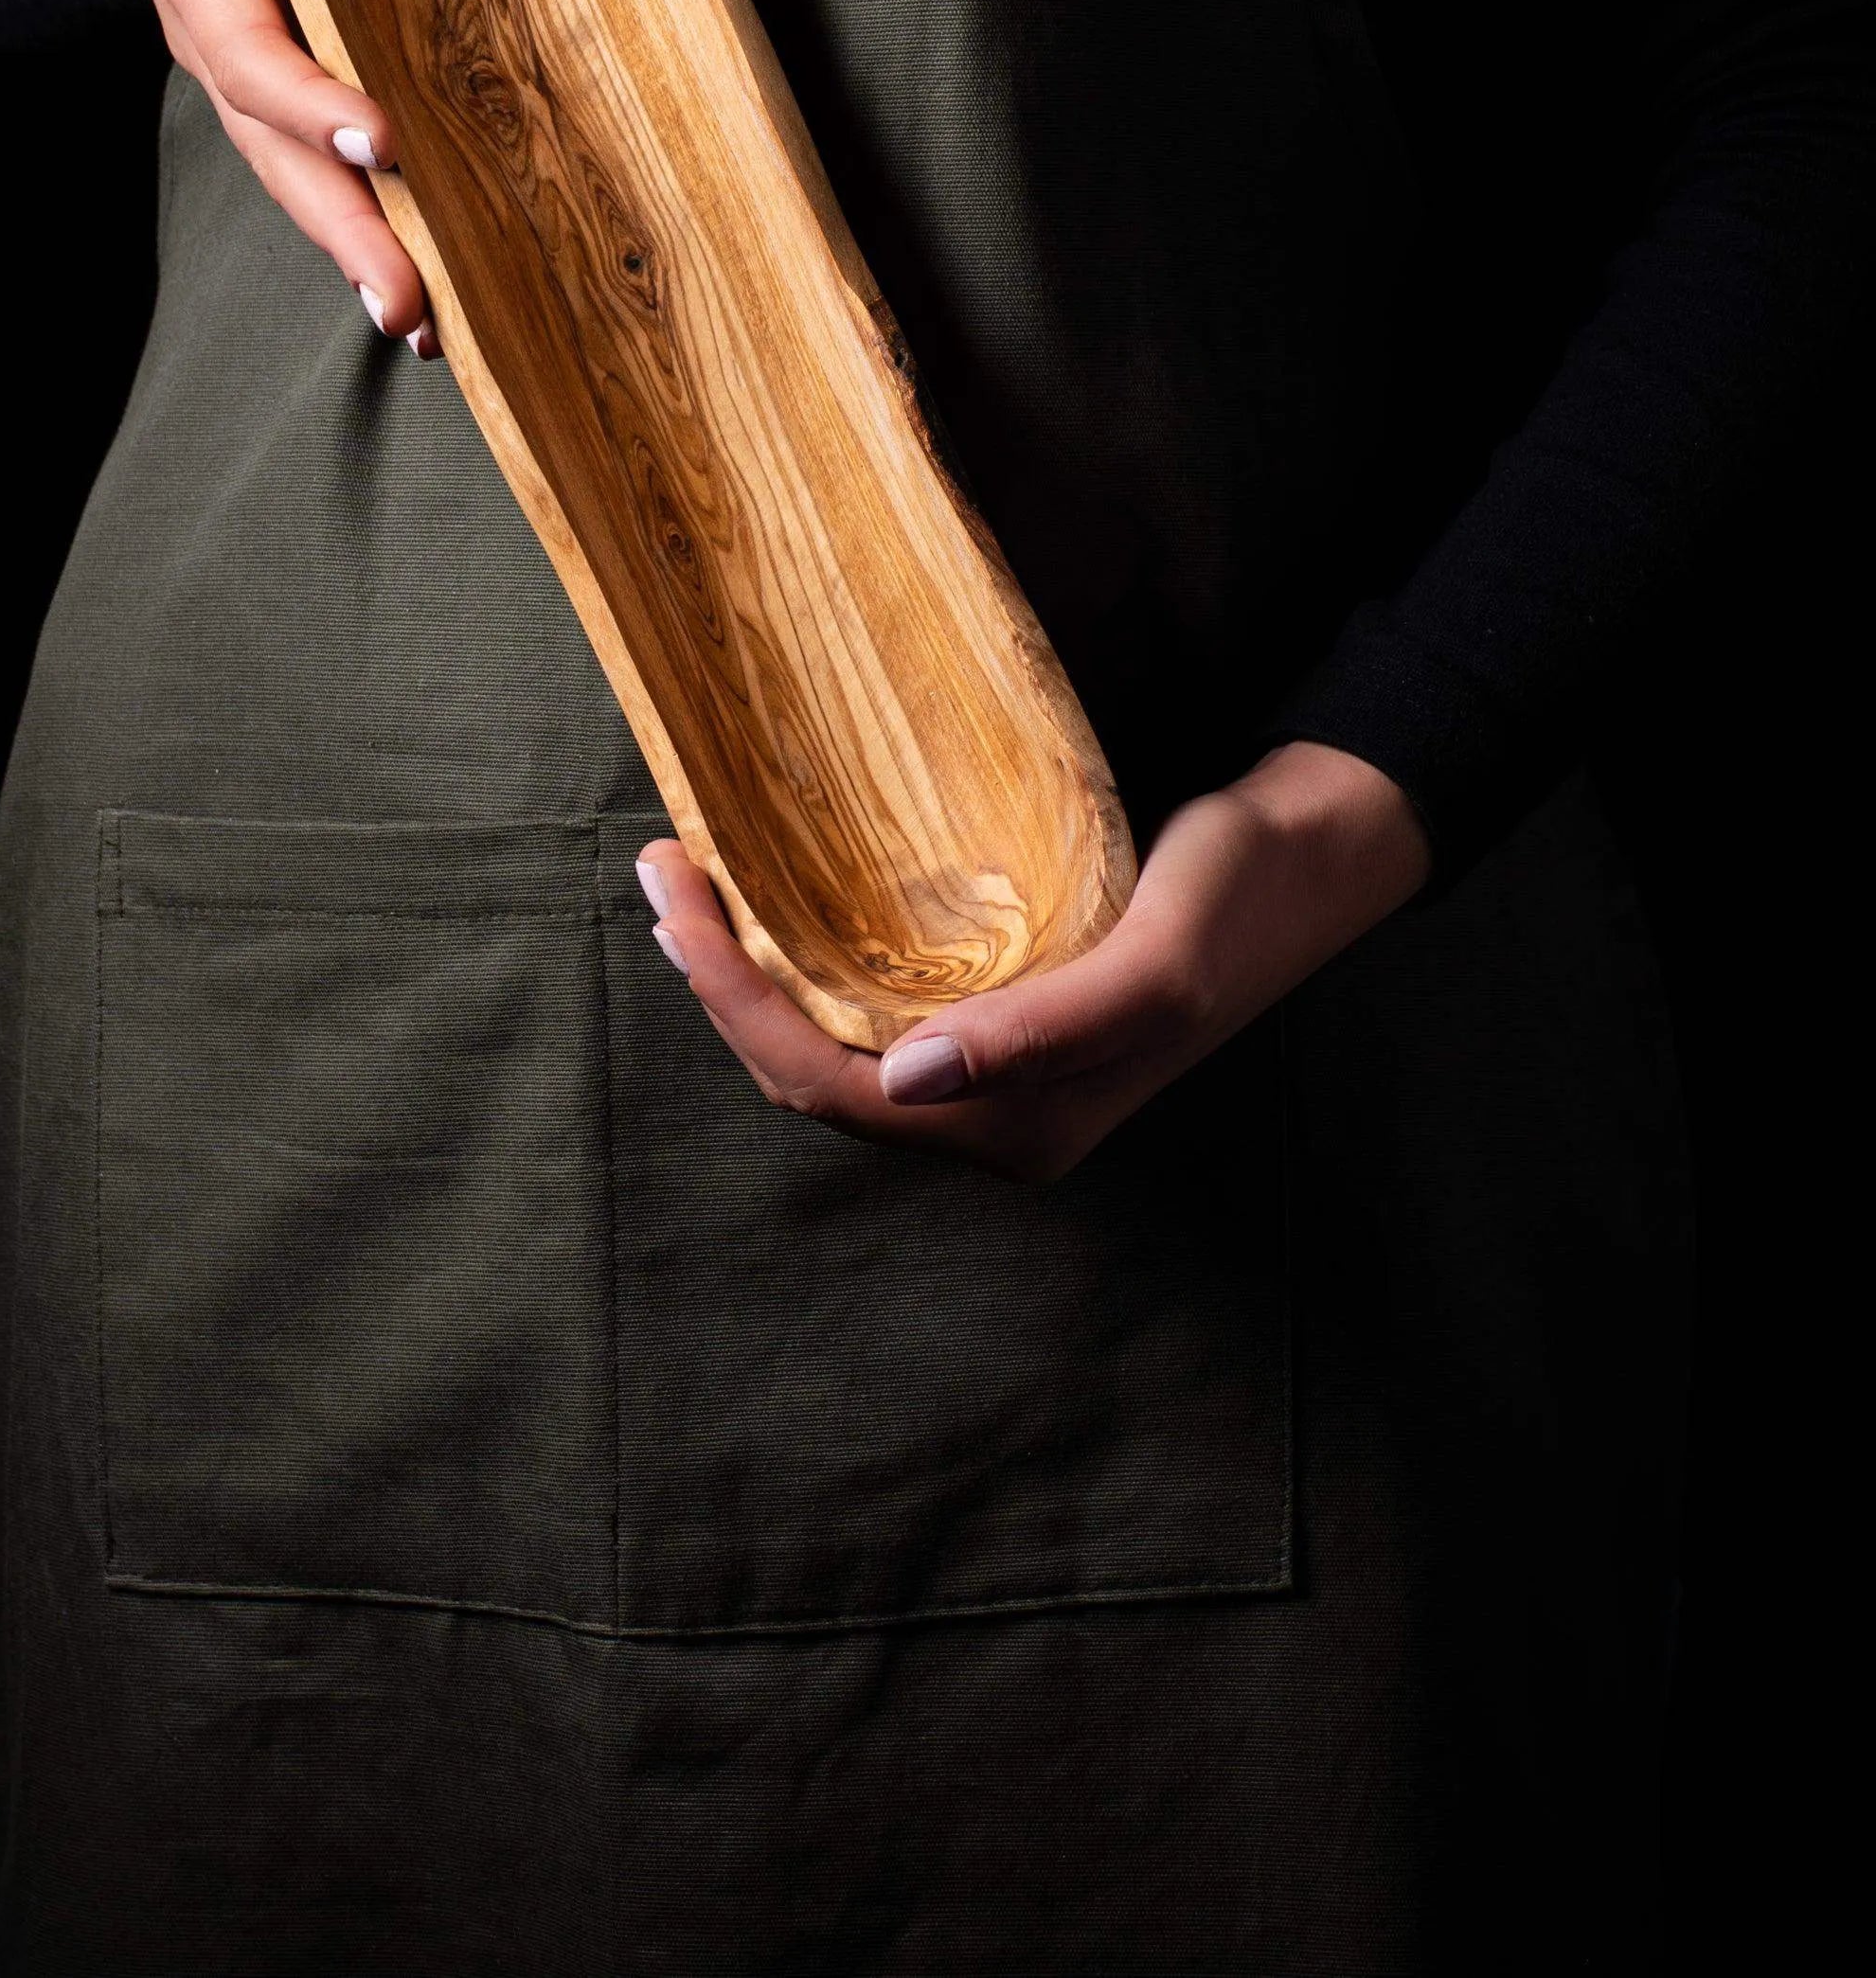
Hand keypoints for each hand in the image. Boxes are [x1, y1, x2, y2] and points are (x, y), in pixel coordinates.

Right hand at [38, 0, 437, 352]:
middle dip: (344, 227)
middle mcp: (219, 41)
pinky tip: (432, 295)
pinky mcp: (283, 95)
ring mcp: (249, 79)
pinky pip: (323, 170)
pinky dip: (373, 230)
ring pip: (300, 180)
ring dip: (359, 253)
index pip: (250, 49)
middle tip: (407, 301)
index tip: (383, 138)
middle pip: (278, 153)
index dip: (307, 99)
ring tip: (423, 326)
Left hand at [638, 741, 1429, 1181]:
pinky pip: (872, 1008)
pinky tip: (773, 899)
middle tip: (663, 870)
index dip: (738, 1003)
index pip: (832, 1088)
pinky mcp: (1001, 1015)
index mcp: (1022, 1127)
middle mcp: (995, 1116)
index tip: (681, 901)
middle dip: (721, 983)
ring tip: (690, 882)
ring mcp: (996, 1070)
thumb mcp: (1156, 964)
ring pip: (834, 1043)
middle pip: (813, 1072)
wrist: (1315, 851)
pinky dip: (806, 957)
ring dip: (752, 971)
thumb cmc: (1242, 898)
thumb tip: (903, 1081)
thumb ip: (1040, 1030)